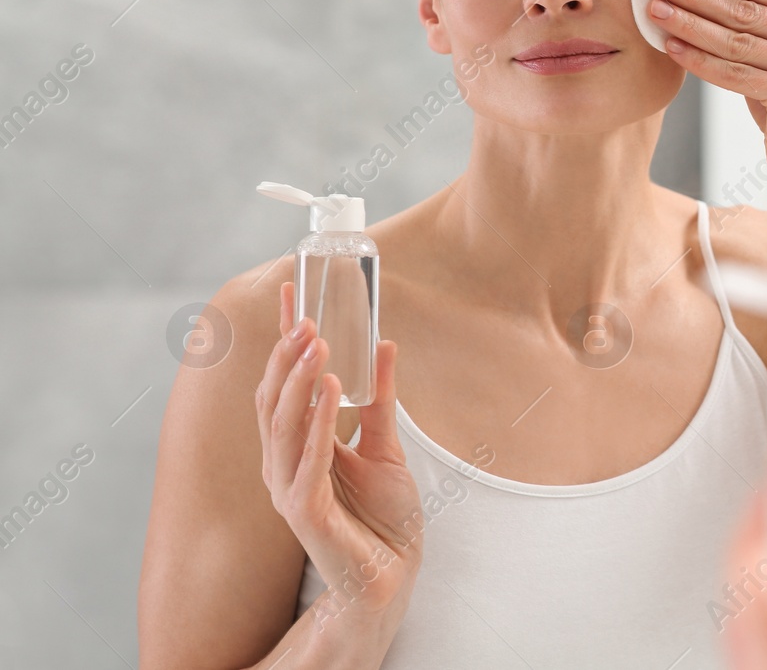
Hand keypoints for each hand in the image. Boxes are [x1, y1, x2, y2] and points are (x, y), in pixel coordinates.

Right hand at [256, 281, 423, 625]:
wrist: (393, 573)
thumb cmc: (383, 517)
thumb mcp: (385, 445)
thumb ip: (379, 398)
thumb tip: (384, 344)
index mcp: (296, 445)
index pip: (282, 382)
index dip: (283, 338)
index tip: (290, 291)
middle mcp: (283, 463)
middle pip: (274, 399)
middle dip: (289, 355)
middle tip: (308, 316)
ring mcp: (289, 488)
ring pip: (281, 425)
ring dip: (299, 381)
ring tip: (317, 343)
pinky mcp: (305, 512)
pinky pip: (306, 461)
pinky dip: (316, 424)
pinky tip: (329, 392)